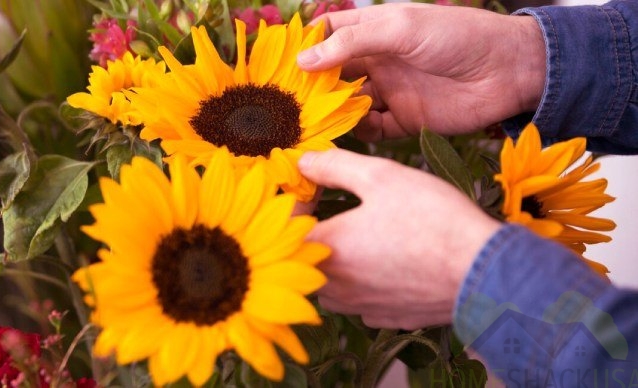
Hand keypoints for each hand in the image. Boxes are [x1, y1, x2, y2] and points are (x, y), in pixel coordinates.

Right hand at [297, 3, 545, 140]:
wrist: (510, 70)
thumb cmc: (457, 35)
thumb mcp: (400, 28)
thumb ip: (350, 44)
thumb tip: (303, 61)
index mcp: (376, 31)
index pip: (329, 34)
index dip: (305, 46)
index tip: (280, 63)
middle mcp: (379, 61)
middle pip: (334, 74)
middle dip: (312, 85)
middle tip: (287, 101)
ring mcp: (392, 92)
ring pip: (349, 104)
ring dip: (332, 112)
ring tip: (309, 122)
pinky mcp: (406, 121)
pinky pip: (374, 129)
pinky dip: (359, 131)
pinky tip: (347, 132)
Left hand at [299, 149, 500, 328]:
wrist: (483, 271)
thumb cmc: (431, 218)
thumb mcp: (380, 176)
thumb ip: (333, 166)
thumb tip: (302, 161)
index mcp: (326, 249)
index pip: (286, 228)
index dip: (296, 203)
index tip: (315, 187)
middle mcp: (335, 286)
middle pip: (304, 259)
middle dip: (313, 231)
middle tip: (335, 208)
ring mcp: (360, 307)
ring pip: (328, 283)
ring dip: (335, 260)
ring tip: (360, 235)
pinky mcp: (386, 318)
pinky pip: (359, 300)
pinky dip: (363, 282)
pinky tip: (387, 262)